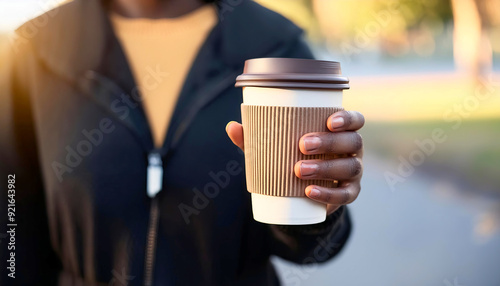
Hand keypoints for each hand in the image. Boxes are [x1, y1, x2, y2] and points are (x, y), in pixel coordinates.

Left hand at [226, 110, 363, 214]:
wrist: (303, 193)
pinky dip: (328, 194)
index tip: (329, 120)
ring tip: (299, 170)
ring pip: (350, 168)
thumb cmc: (293, 158)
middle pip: (353, 142)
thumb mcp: (276, 148)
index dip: (348, 119)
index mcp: (341, 132)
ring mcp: (353, 172)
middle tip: (302, 145)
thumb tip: (232, 127)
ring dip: (326, 167)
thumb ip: (257, 139)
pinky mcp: (349, 194)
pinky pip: (344, 195)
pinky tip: (310, 192)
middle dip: (329, 142)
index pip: (355, 120)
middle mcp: (352, 150)